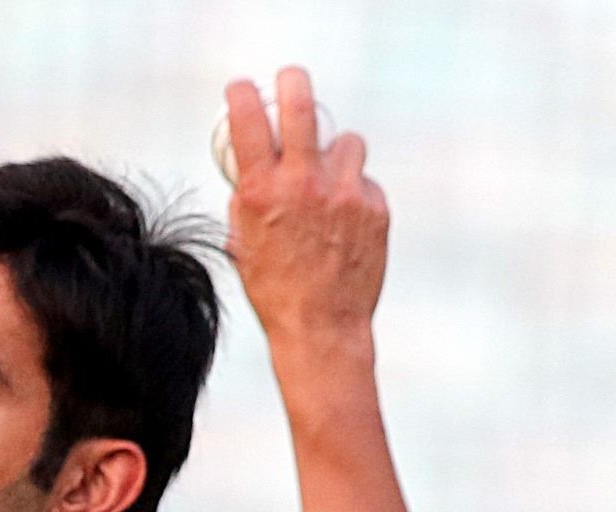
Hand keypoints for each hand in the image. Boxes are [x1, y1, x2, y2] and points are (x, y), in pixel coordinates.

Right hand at [224, 66, 388, 368]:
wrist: (320, 327)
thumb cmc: (274, 290)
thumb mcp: (242, 242)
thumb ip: (246, 201)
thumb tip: (251, 170)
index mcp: (260, 193)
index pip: (247, 123)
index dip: (242, 96)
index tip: (242, 89)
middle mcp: (301, 186)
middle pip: (301, 105)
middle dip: (293, 83)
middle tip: (292, 80)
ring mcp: (342, 194)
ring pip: (346, 142)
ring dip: (335, 154)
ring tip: (328, 179)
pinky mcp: (373, 207)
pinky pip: (363, 181)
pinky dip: (353, 193)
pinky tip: (344, 221)